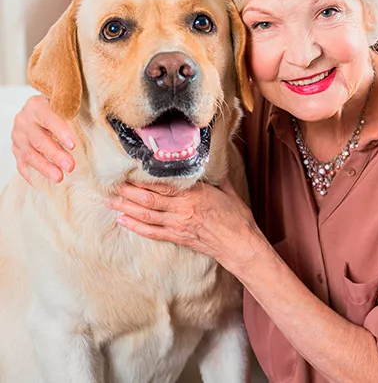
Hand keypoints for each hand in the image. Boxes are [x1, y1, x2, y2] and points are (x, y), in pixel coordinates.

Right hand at [11, 95, 75, 183]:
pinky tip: (45, 184)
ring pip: (30, 154)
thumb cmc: (59, 109)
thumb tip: (102, 130)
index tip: (73, 145)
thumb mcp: (66, 105)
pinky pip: (22, 165)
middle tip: (70, 166)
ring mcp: (18, 136)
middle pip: (39, 139)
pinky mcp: (16, 150)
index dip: (61, 132)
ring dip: (45, 168)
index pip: (49, 118)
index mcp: (37, 105)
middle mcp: (24, 120)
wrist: (38, 110)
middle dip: (55, 155)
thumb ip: (78, 114)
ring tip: (59, 178)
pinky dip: (33, 175)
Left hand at [106, 179, 264, 273]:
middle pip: (148, 199)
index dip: (142, 179)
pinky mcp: (177, 237)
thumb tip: (209, 161)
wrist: (240, 244)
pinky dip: (134, 227)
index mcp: (194, 194)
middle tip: (111, 184)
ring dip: (126, 208)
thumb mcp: (227, 190)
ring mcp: (178, 225)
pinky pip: (151, 232)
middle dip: (127, 192)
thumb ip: (215, 176)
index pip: (162, 184)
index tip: (128, 171)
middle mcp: (182, 209)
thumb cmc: (237, 217)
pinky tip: (122, 221)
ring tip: (109, 201)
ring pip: (145, 215)